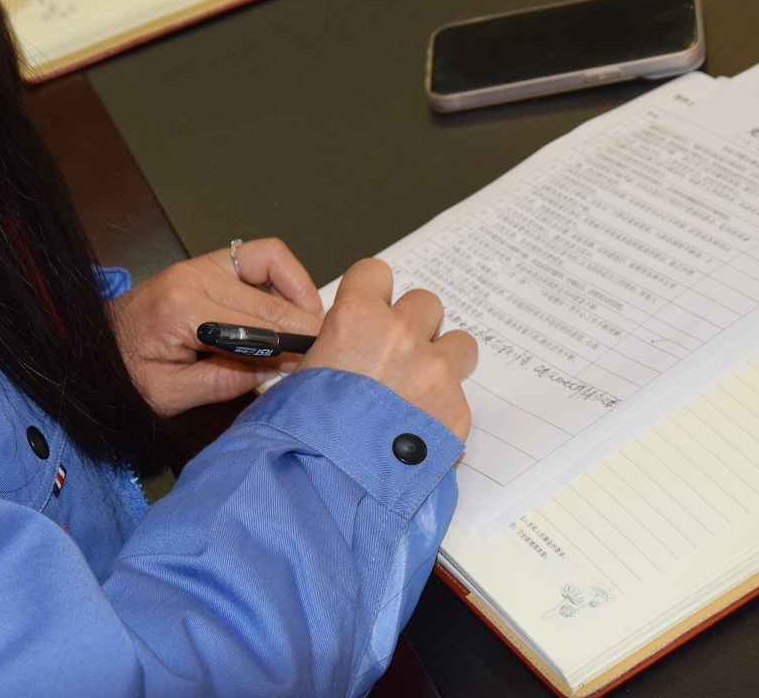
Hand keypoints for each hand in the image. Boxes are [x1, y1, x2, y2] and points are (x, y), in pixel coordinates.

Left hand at [107, 238, 322, 416]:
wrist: (90, 348)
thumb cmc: (122, 373)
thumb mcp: (168, 394)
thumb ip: (224, 382)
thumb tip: (275, 371)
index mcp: (181, 309)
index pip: (255, 327)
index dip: (292, 347)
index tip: (317, 363)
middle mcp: (193, 277)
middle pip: (269, 298)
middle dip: (304, 325)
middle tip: (326, 350)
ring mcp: (200, 265)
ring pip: (271, 262)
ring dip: (298, 292)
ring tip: (312, 326)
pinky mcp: (205, 264)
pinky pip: (257, 256)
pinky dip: (282, 276)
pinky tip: (291, 305)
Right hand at [299, 259, 477, 438]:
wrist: (328, 486)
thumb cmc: (299, 436)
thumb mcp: (298, 379)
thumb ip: (328, 353)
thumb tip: (337, 356)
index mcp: (356, 318)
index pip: (377, 272)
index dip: (374, 294)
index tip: (372, 314)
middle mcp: (401, 335)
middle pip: (425, 304)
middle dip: (414, 327)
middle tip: (396, 360)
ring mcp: (434, 372)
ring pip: (459, 343)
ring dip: (442, 361)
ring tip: (419, 392)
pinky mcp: (457, 410)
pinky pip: (460, 395)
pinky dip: (444, 410)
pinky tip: (419, 434)